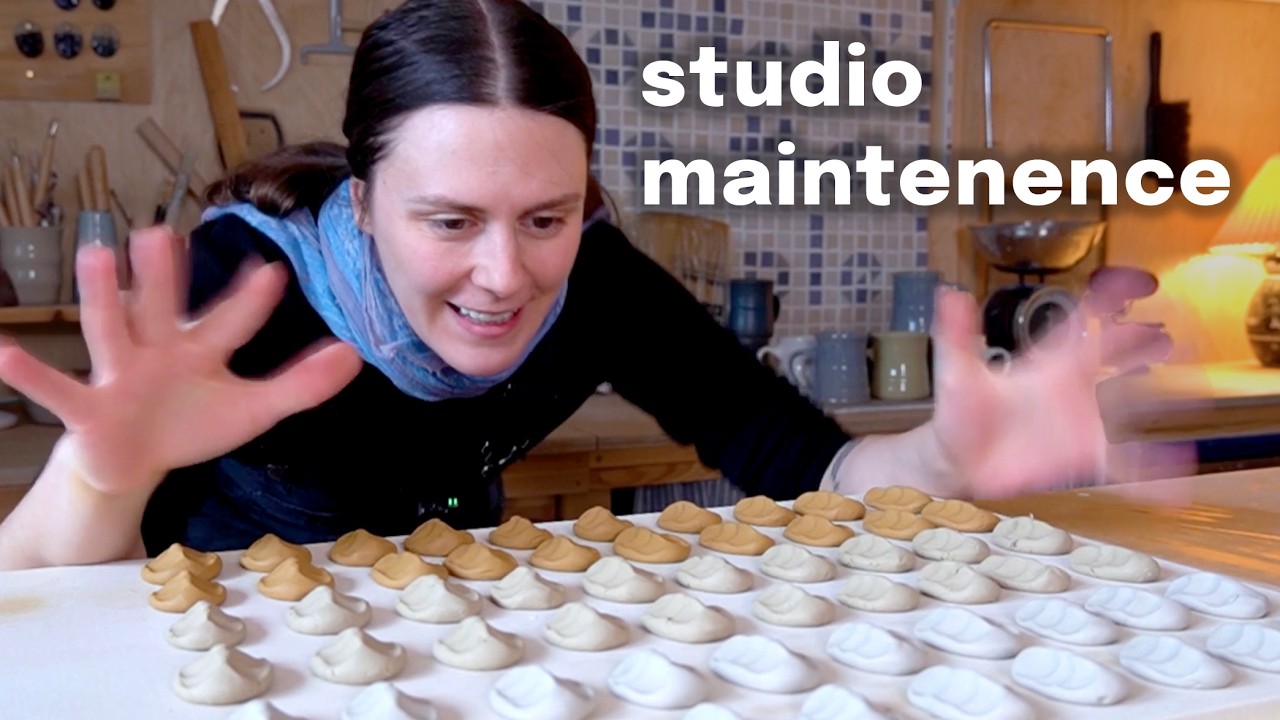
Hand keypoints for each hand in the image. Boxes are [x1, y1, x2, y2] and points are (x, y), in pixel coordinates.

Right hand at [0, 227, 362, 496]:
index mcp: (200, 349)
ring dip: (103, 296)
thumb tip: (353, 355)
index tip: (270, 270)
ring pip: (111, 329)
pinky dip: (31, 374)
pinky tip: (4, 353)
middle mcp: (158, 350)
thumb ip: (300, 384)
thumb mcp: (251, 408)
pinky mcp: (88, 407)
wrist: (136, 461)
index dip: (250, 300)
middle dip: (161, 272)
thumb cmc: (191, 424)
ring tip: (94, 255)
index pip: (231, 321)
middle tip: (160, 231)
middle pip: (162, 306)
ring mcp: (120, 374)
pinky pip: (58, 390)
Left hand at [927, 267, 1189, 497]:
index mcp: (1048, 362)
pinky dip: (1153, 470)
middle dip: (1143, 340)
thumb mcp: (955, 371)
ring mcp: (1081, 422)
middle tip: (1169, 333)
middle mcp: (1072, 388)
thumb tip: (949, 293)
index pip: (1085, 321)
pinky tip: (1176, 466)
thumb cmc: (958, 414)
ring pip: (1131, 406)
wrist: (957, 461)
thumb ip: (956, 334)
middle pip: (1117, 355)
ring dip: (1161, 397)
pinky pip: (1126, 466)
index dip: (1111, 298)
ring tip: (1193, 392)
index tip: (1138, 283)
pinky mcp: (1082, 458)